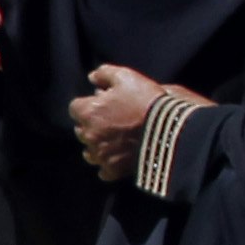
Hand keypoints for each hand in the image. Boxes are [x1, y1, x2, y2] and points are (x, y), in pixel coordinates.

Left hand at [69, 63, 171, 180]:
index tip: (102, 103)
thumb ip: (104, 73)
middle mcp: (89, 135)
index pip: (75, 107)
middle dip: (91, 124)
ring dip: (98, 145)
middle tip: (111, 120)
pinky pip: (103, 170)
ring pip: (89, 152)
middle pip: (81, 130)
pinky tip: (118, 157)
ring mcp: (101, 154)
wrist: (169, 129)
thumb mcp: (126, 77)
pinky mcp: (114, 169)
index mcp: (88, 112)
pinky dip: (109, 165)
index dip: (88, 104)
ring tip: (114, 140)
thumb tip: (92, 77)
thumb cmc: (146, 100)